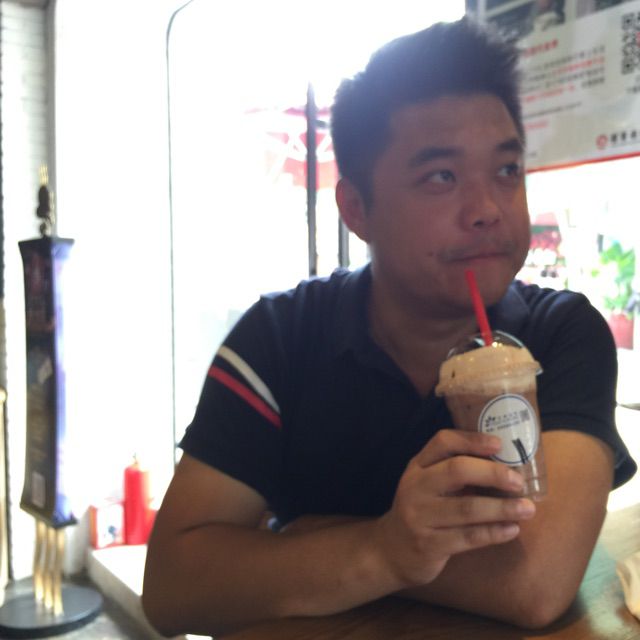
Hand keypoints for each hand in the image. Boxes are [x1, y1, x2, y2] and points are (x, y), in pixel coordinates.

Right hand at [372, 429, 535, 588]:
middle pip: (457, 471)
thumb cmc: (422, 511)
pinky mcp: (428, 545)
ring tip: (528, 509)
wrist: (391, 551)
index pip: (442, 442)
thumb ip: (454, 473)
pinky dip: (494, 533)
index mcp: (417, 466)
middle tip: (519, 482)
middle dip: (493, 474)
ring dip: (501, 508)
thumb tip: (507, 465)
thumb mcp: (427, 485)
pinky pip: (468, 537)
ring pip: (467, 508)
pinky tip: (512, 530)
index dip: (472, 440)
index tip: (499, 444)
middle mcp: (415, 487)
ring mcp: (419, 516)